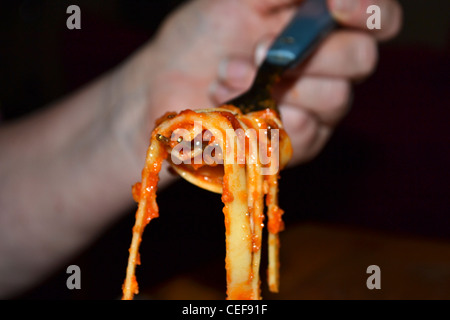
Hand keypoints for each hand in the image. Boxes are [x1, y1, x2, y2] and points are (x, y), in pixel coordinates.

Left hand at [113, 0, 401, 166]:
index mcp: (322, 25)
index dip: (370, 11)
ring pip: (335, 98)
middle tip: (257, 48)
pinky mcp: (297, 143)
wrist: (167, 81)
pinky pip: (305, 132)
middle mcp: (329, 66)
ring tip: (228, 75)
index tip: (335, 6)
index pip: (380, 19)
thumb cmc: (203, 33)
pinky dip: (264, 117)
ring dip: (277, 86)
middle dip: (307, 54)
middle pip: (360, 60)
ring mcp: (316, 107)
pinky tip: (230, 107)